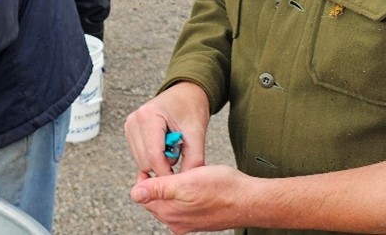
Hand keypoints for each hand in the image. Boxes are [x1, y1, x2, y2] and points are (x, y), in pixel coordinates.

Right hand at [124, 82, 210, 180]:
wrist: (185, 94)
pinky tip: (165, 147)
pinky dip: (154, 158)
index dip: (167, 172)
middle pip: (145, 161)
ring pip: (141, 162)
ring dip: (159, 161)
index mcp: (149, 116)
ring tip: (173, 147)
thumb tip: (186, 181)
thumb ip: (194, 158)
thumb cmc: (191, 108)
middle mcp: (134, 120)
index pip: (153, 156)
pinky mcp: (130, 132)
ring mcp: (130, 126)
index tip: (180, 178)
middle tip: (180, 154)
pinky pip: (140, 156)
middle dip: (164, 165)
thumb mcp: (197, 132)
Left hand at [131, 164, 253, 233]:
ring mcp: (187, 222)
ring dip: (171, 186)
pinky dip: (183, 193)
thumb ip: (158, 189)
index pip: (143, 194)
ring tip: (183, 172)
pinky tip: (194, 183)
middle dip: (158, 181)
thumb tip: (134, 194)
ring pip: (169, 200)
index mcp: (169, 213)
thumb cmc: (222, 188)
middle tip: (169, 164)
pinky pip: (182, 205)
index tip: (155, 161)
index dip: (146, 175)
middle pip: (154, 198)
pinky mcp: (199, 219)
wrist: (251, 201)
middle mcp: (176, 222)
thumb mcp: (186, 183)